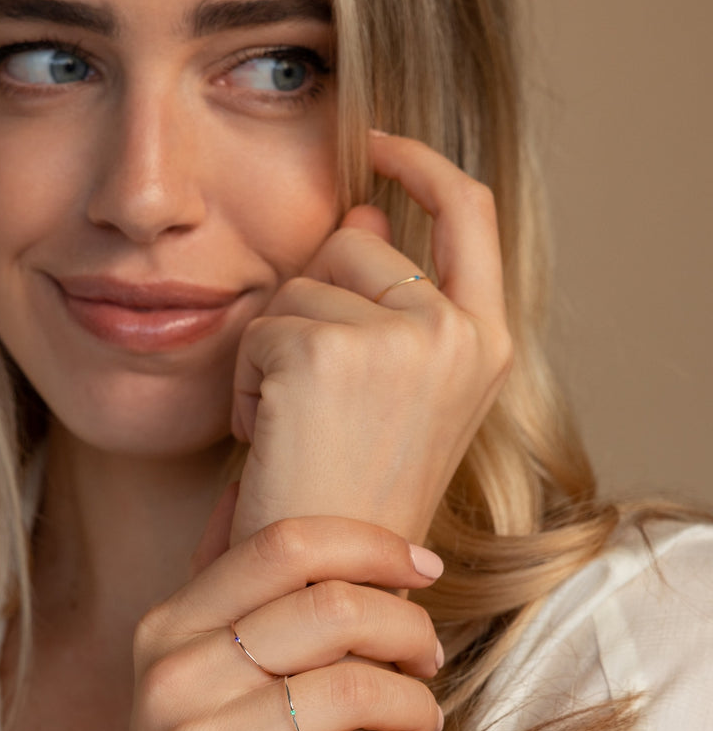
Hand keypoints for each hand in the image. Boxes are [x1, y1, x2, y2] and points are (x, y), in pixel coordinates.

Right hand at [67, 516, 443, 730]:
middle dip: (408, 624)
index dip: (368, 542)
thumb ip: (219, 590)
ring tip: (425, 711)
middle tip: (430, 653)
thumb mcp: (181, 674)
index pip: (283, 544)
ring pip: (351, 688)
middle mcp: (171, 675)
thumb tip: (245, 487)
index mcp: (166, 627)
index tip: (422, 563)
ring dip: (414, 699)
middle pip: (329, 609)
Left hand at [230, 132, 511, 543]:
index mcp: (484, 342)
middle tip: (316, 402)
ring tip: (297, 431)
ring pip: (297, 288)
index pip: (466, 211)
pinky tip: (268, 440)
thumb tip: (361, 215)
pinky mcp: (327, 350)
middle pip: (352, 247)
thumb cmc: (354, 496)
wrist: (330, 584)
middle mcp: (454, 332)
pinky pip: (258, 329)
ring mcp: (398, 337)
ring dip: (277, 354)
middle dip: (312, 309)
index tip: (377, 146)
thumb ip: (386, 298)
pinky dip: (246, 384)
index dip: (421, 168)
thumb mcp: (390, 394)